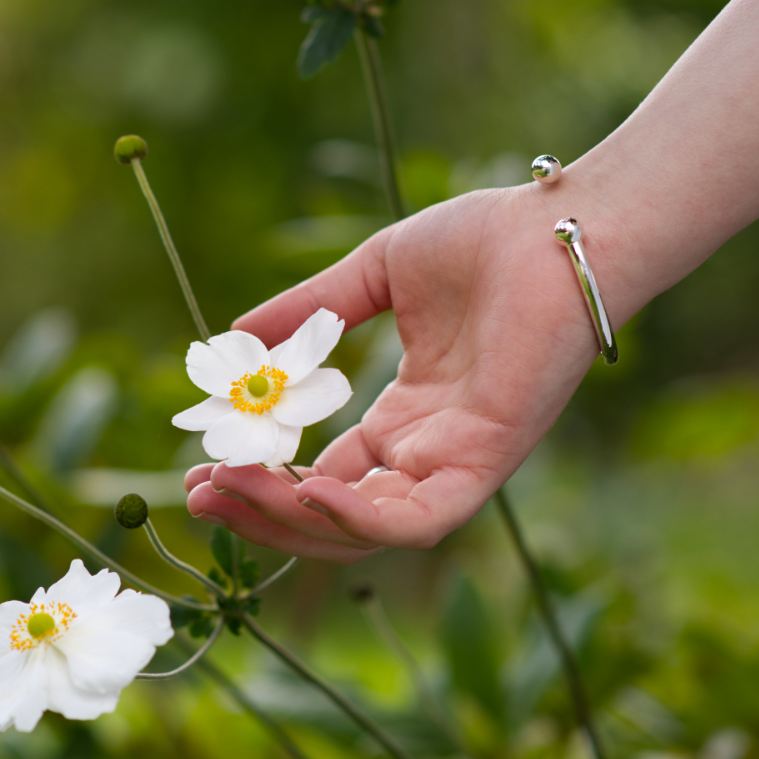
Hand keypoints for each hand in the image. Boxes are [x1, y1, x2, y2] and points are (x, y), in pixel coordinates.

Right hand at [183, 180, 639, 562]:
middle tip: (199, 495)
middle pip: (334, 516)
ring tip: (229, 490)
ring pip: (366, 530)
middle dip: (262, 515)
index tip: (200, 466)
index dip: (261, 481)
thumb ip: (311, 310)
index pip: (322, 474)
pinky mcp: (487, 462)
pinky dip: (361, 519)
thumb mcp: (377, 274)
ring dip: (293, 521)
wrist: (560, 228)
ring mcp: (458, 464)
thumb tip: (234, 335)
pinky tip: (307, 492)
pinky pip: (418, 519)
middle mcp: (427, 452)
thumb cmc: (486, 241)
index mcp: (405, 417)